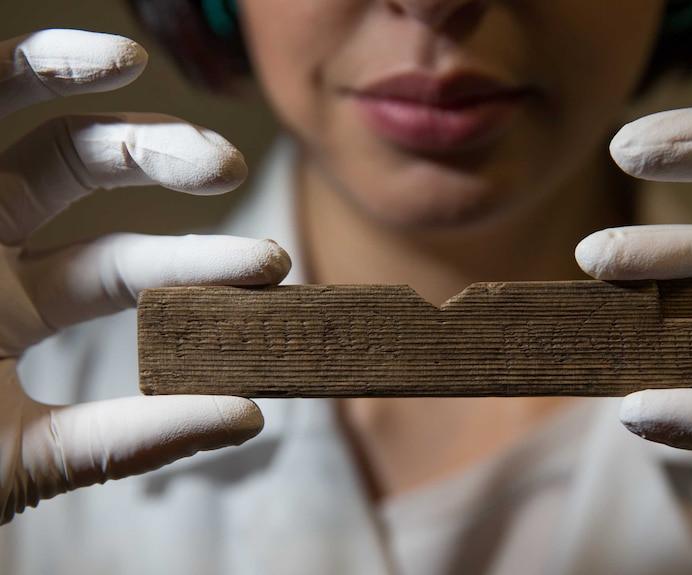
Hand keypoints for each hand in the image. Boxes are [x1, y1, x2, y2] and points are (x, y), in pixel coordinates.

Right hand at [0, 29, 290, 522]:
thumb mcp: (28, 457)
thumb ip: (133, 439)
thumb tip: (251, 418)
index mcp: (21, 306)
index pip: (131, 268)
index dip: (204, 260)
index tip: (273, 265)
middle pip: (93, 181)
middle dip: (169, 162)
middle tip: (230, 169)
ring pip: (41, 132)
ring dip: (104, 104)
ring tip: (159, 91)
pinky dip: (32, 67)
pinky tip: (108, 59)